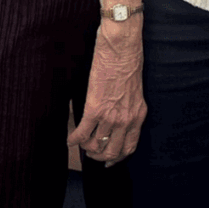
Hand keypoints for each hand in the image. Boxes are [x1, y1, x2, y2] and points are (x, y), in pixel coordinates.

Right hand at [68, 18, 146, 166]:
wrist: (122, 46)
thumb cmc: (129, 61)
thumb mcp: (135, 90)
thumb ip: (130, 107)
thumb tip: (118, 118)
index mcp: (138, 114)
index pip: (129, 147)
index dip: (117, 158)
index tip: (109, 161)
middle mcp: (126, 119)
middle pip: (111, 151)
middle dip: (99, 156)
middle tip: (91, 153)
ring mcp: (110, 115)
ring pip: (95, 145)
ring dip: (86, 147)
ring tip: (80, 143)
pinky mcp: (94, 107)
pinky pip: (82, 132)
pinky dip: (74, 139)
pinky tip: (70, 139)